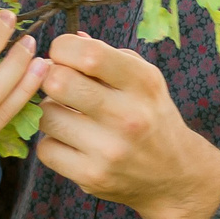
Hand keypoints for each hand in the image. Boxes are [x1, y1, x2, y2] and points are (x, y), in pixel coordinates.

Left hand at [35, 34, 219, 218]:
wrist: (174, 175)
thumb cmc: (150, 116)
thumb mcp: (144, 80)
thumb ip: (107, 56)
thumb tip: (69, 41)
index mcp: (142, 83)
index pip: (88, 54)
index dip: (63, 48)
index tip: (64, 55)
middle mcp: (128, 116)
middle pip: (59, 82)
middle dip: (51, 78)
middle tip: (60, 85)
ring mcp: (109, 150)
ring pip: (46, 115)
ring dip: (50, 112)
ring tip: (68, 115)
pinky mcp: (92, 177)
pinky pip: (45, 148)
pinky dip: (52, 142)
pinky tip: (71, 141)